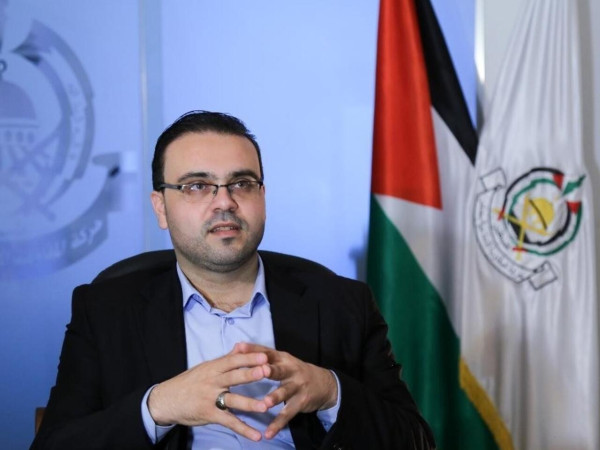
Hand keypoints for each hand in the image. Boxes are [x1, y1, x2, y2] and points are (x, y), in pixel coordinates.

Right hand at [148, 348, 270, 440]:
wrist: (166, 400)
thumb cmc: (189, 381)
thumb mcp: (206, 367)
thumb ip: (226, 358)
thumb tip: (241, 345)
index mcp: (214, 367)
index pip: (233, 360)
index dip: (249, 357)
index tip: (265, 355)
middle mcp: (213, 381)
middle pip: (234, 376)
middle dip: (251, 374)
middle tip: (267, 371)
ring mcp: (211, 398)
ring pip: (232, 400)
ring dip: (249, 404)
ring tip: (265, 406)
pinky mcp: (209, 414)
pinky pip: (229, 422)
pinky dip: (243, 429)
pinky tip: (256, 436)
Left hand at [232, 342, 337, 439]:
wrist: (324, 384)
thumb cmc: (295, 371)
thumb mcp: (282, 360)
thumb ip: (260, 355)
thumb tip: (237, 346)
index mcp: (283, 358)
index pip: (267, 352)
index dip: (254, 350)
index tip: (239, 348)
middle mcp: (291, 370)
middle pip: (278, 370)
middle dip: (269, 370)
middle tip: (261, 370)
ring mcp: (297, 386)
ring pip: (284, 392)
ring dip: (274, 397)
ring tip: (264, 403)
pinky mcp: (301, 402)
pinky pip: (288, 413)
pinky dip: (278, 424)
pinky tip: (268, 433)